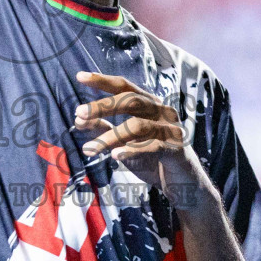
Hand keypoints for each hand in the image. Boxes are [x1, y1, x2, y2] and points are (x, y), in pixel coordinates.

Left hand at [72, 71, 210, 202]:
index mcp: (149, 104)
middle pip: (131, 100)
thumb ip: (104, 129)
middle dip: (103, 106)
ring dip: (110, 136)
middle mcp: (162, 111)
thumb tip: (78, 119)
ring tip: (89, 149)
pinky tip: (114, 156)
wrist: (182, 184)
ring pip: (138, 126)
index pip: (125, 87)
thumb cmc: (152, 158)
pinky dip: (132, 150)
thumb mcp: (123, 142)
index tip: (80, 76)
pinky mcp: (177, 148)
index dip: (103, 81)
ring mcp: (171, 128)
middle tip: (79, 113)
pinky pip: (152, 146)